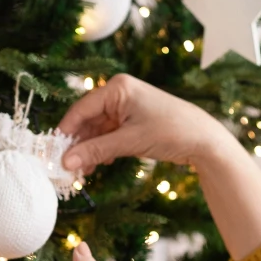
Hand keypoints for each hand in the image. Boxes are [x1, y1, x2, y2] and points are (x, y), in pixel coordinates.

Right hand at [57, 73, 235, 175]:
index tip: (55, 152)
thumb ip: (97, 151)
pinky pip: (111, 135)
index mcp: (117, 88)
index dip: (67, 131)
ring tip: (83, 172)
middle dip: (80, 144)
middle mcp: (120, 93)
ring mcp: (127, 107)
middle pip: (89, 120)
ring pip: (99, 130)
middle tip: (68, 167)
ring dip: (91, 150)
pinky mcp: (134, 121)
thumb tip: (67, 162)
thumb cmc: (171, 132)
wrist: (205, 140)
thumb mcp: (130, 142)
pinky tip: (99, 165)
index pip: (82, 109)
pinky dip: (105, 149)